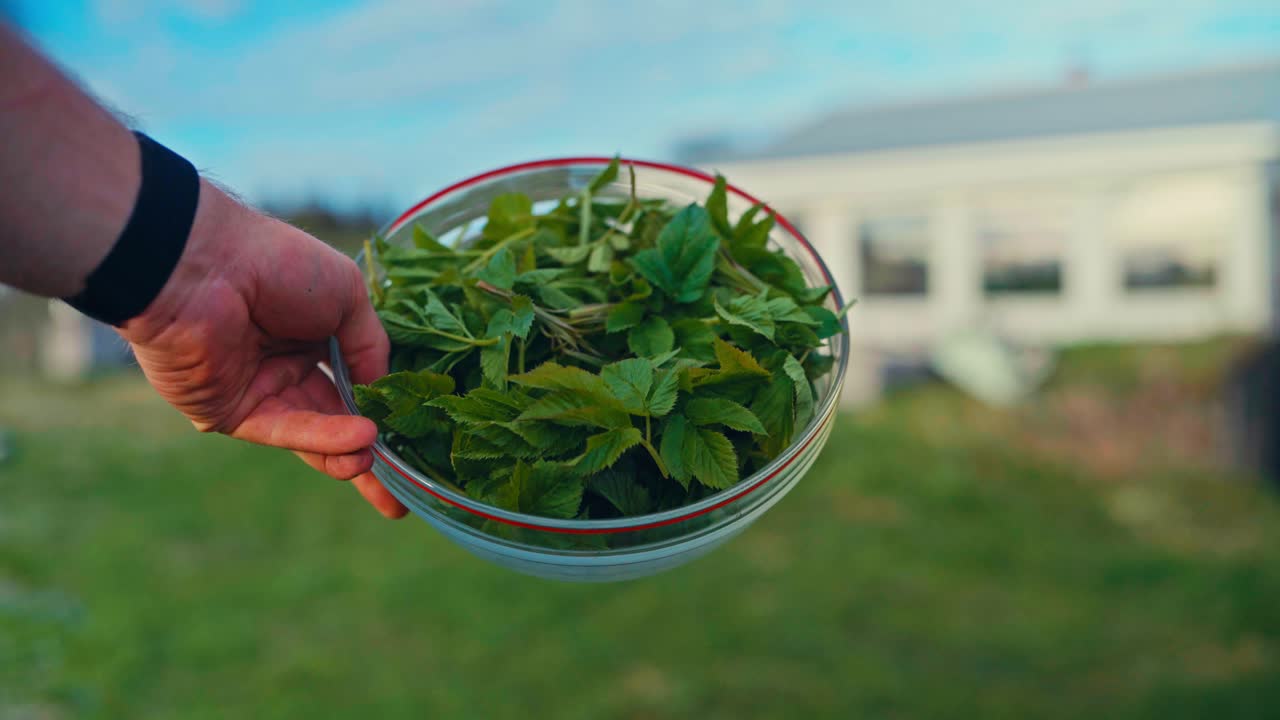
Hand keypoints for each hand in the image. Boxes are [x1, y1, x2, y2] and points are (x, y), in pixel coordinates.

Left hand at [118, 180, 405, 517]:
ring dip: (349, 453)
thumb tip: (385, 391)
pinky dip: (323, 439)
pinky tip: (360, 443)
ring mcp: (258, 391)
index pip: (354, 379)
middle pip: (336, 418)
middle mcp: (285, 363)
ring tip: (380, 472)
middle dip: (371, 454)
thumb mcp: (347, 295)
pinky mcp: (229, 414)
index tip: (417, 434)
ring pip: (313, 433)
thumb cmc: (277, 266)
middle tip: (403, 493)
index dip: (384, 406)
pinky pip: (284, 430)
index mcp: (311, 331)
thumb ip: (371, 346)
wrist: (202, 266)